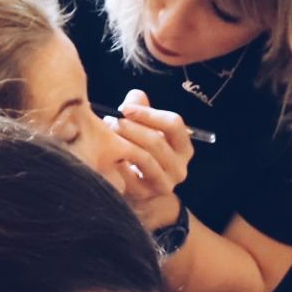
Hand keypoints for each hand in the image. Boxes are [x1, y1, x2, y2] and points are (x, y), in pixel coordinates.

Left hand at [104, 90, 191, 225]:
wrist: (139, 185)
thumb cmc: (142, 149)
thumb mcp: (145, 127)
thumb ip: (141, 108)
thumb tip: (136, 97)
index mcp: (183, 147)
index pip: (174, 124)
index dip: (148, 114)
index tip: (125, 109)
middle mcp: (179, 167)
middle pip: (157, 141)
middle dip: (131, 129)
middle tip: (112, 122)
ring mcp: (166, 183)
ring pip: (146, 159)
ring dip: (124, 144)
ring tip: (108, 136)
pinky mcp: (148, 194)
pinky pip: (131, 177)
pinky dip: (117, 164)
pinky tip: (108, 155)